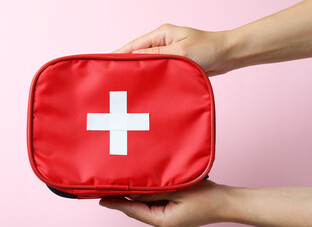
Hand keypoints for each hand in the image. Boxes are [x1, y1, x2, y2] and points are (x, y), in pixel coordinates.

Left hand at [100, 181, 311, 226]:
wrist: (226, 202)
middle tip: (108, 186)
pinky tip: (143, 184)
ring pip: (145, 205)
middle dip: (124, 198)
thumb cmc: (205, 197)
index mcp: (162, 221)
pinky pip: (155, 203)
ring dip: (136, 194)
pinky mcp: (173, 212)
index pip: (133, 210)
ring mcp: (168, 218)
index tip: (101, 199)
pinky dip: (147, 194)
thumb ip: (155, 190)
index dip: (117, 203)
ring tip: (122, 183)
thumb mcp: (177, 191)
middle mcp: (162, 222)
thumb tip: (135, 187)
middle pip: (137, 209)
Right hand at [114, 24, 232, 75]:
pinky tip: (143, 86)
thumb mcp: (180, 53)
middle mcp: (161, 43)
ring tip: (124, 85)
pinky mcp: (173, 63)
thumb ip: (156, 56)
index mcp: (161, 35)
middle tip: (111, 79)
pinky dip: (149, 77)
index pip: (133, 46)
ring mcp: (167, 53)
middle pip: (137, 54)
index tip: (104, 64)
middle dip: (125, 66)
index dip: (118, 55)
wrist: (227, 55)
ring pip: (146, 64)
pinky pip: (156, 70)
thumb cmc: (207, 49)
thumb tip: (133, 60)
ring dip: (138, 73)